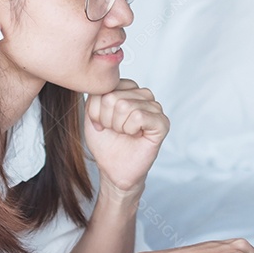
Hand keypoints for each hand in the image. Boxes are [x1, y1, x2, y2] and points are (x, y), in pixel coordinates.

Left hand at [84, 79, 168, 194]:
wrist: (113, 168)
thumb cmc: (105, 142)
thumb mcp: (91, 114)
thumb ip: (95, 95)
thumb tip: (100, 83)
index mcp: (127, 89)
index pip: (104, 88)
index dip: (96, 110)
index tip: (101, 123)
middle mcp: (143, 94)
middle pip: (112, 97)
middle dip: (106, 120)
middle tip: (115, 131)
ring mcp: (155, 107)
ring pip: (125, 106)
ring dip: (118, 126)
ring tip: (124, 133)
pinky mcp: (162, 122)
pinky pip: (139, 116)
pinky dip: (130, 129)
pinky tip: (134, 135)